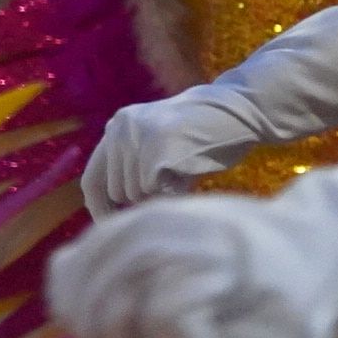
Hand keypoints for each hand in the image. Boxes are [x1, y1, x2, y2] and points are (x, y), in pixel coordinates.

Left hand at [50, 198, 337, 337]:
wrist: (334, 252)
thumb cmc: (259, 266)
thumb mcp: (181, 257)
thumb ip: (125, 277)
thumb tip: (76, 317)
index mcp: (128, 226)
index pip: (67, 290)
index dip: (95, 331)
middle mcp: (143, 233)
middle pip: (95, 320)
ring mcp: (175, 254)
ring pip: (130, 337)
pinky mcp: (211, 282)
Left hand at [82, 88, 281, 218]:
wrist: (244, 111)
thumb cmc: (209, 137)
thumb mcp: (162, 146)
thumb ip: (137, 169)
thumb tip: (120, 216)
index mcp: (118, 127)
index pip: (93, 179)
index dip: (101, 207)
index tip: (114, 227)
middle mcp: (120, 129)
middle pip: (115, 190)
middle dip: (142, 199)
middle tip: (172, 185)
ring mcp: (137, 136)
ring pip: (135, 192)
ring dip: (159, 194)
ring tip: (185, 170)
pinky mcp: (156, 146)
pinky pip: (154, 189)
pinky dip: (173, 190)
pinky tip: (190, 170)